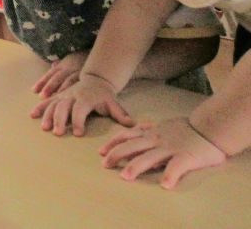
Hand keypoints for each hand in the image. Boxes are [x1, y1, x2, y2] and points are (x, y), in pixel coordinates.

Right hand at [30, 73, 134, 135]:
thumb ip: (120, 114)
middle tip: (57, 133)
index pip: (80, 110)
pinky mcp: (58, 95)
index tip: (78, 133)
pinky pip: (47, 101)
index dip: (78, 121)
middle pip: (63, 107)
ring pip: (53, 104)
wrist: (96, 79)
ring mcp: (64, 95)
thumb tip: (132, 125)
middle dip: (59, 120)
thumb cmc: (105, 96)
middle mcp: (72, 96)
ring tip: (45, 127)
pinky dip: (40, 107)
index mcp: (85, 99)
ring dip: (48, 115)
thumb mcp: (114, 103)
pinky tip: (33, 115)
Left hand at [33, 51, 87, 96]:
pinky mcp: (88, 75)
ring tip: (54, 98)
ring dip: (60, 89)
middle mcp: (69, 67)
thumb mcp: (71, 60)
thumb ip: (61, 65)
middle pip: (57, 77)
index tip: (33, 91)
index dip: (42, 82)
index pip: (50, 74)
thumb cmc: (84, 60)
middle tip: (41, 97)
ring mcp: (78, 70)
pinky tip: (71, 96)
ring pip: (67, 80)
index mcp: (64, 65)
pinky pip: (80, 82)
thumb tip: (53, 66)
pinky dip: (74, 88)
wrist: (101, 55)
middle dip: (49, 87)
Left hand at [100, 118, 225, 187]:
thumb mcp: (163, 126)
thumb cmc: (186, 129)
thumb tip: (134, 135)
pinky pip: (177, 167)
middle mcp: (157, 139)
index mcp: (151, 133)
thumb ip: (149, 131)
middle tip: (104, 164)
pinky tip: (165, 186)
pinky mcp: (187, 157)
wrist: (210, 128)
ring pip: (150, 157)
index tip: (100, 151)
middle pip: (132, 146)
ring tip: (125, 176)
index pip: (127, 136)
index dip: (113, 143)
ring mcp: (171, 148)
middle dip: (116, 155)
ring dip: (136, 166)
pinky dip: (171, 176)